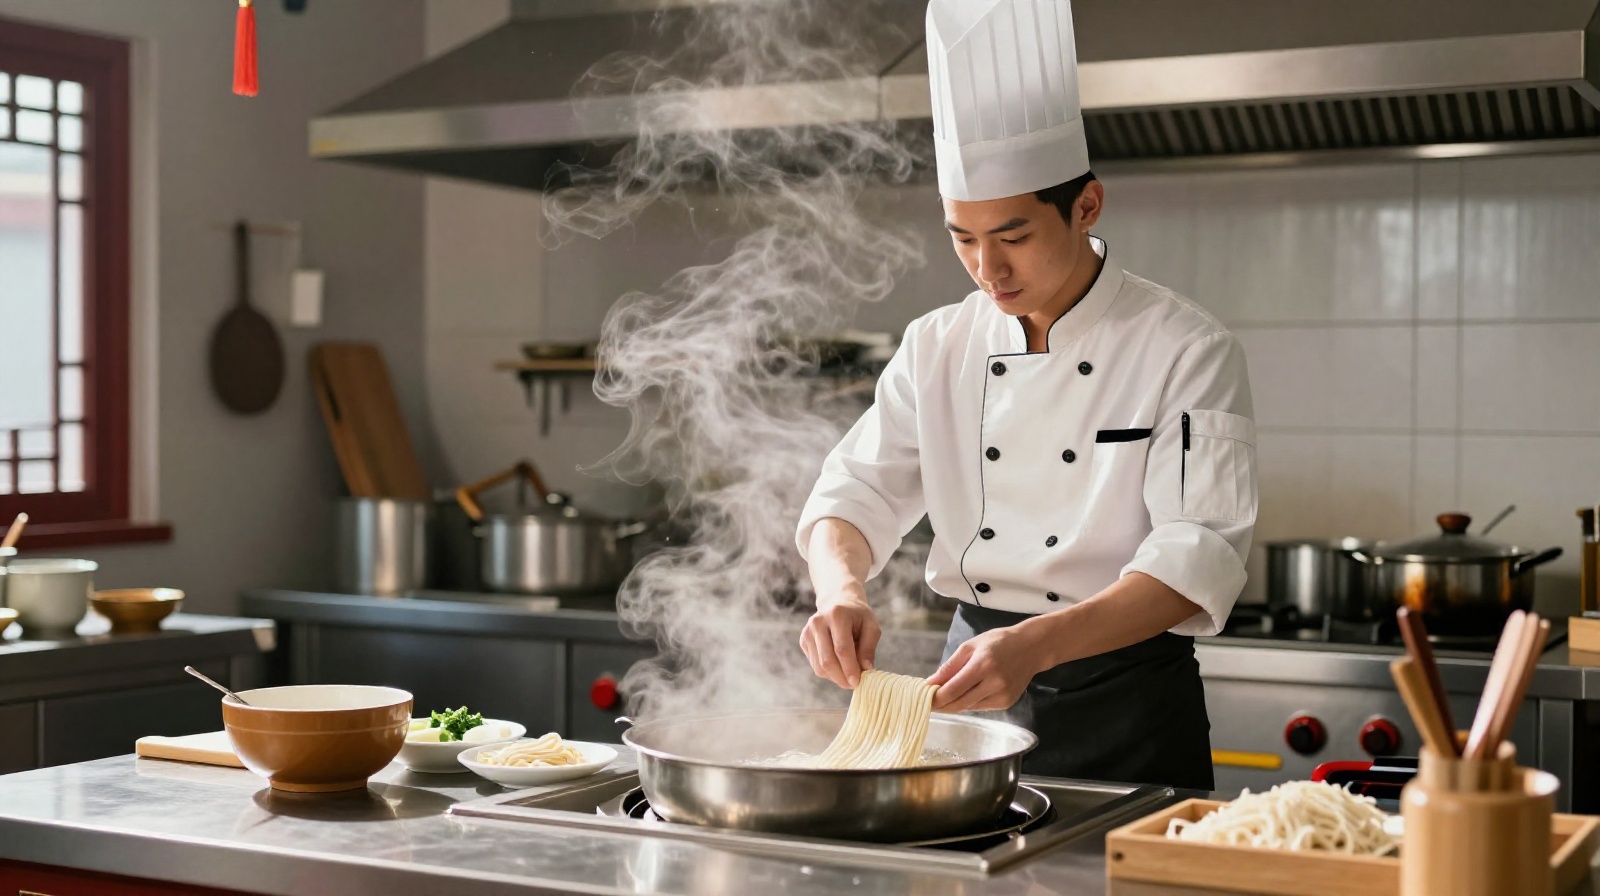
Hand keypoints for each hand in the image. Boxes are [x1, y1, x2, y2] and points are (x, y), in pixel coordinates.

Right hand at [799, 590, 879, 688]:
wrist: (838, 601)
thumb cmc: (858, 616)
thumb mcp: (871, 627)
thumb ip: (869, 648)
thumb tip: (866, 670)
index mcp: (837, 615)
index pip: (842, 649)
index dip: (849, 668)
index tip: (857, 682)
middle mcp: (818, 622)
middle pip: (827, 660)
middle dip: (841, 677)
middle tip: (853, 685)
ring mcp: (808, 631)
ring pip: (819, 666)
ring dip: (835, 677)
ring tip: (848, 675)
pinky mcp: (804, 640)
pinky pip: (815, 665)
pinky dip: (828, 672)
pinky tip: (839, 666)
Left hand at [928, 624, 1044, 711]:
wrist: (1031, 648)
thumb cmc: (998, 642)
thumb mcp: (970, 646)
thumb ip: (950, 667)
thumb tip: (931, 683)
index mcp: (983, 665)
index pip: (952, 690)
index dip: (935, 698)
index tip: (922, 698)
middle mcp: (994, 683)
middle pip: (959, 703)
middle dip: (941, 705)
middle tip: (927, 702)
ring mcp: (1002, 695)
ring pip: (968, 707)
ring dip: (953, 704)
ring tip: (942, 698)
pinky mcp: (1007, 703)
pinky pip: (980, 707)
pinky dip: (968, 702)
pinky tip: (964, 695)